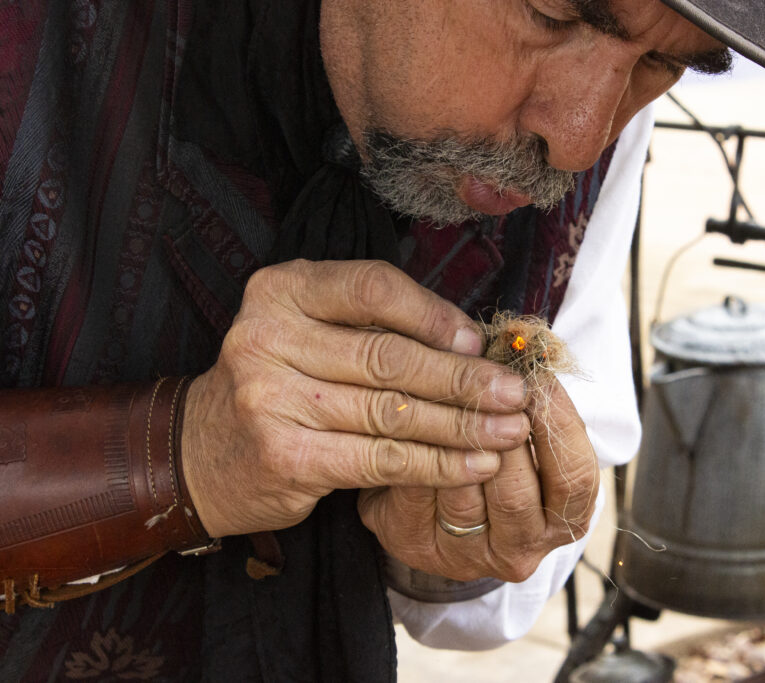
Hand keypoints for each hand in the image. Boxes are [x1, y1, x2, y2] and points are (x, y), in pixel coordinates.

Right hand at [180, 260, 529, 537]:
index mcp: (282, 289)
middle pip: (389, 356)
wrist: (202, 452)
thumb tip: (474, 341)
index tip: (480, 340)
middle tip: (515, 392)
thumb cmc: (282, 382)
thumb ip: (375, 325)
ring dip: (463, 425)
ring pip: (392, 411)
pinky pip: (380, 458)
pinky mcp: (285, 455)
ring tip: (510, 430)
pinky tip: (476, 465)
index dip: (434, 314)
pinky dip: (436, 464)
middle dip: (464, 378)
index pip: (373, 287)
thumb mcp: (312, 331)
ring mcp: (270, 398)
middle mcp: (268, 336)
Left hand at [358, 380, 598, 582]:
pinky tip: (416, 408)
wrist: (441, 502)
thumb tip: (522, 344)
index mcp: (563, 523)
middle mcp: (519, 551)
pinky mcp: (413, 543)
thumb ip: (536, 404)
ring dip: (457, 432)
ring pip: (462, 487)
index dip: (557, 422)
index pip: (573, 477)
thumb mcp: (533, 436)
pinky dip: (416, 445)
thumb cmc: (502, 454)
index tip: (538, 377)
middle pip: (516, 488)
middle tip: (489, 378)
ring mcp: (464, 555)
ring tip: (453, 386)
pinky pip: (414, 487)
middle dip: (502, 425)